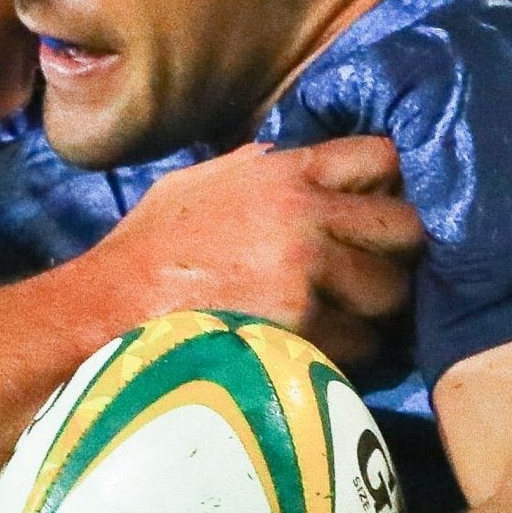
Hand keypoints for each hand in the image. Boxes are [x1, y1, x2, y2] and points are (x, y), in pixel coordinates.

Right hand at [79, 137, 423, 367]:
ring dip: (376, 312)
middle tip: (373, 275)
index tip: (376, 212)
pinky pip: (362, 346)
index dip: (389, 186)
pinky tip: (322, 353)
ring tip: (348, 321)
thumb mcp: (196, 186)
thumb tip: (299, 164)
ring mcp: (307, 277)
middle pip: (406, 229)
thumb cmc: (146, 253)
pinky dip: (350, 354)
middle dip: (395, 255)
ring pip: (392, 295)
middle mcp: (304, 217)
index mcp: (282, 174)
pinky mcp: (303, 334)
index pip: (381, 158)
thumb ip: (257, 171)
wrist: (105, 314)